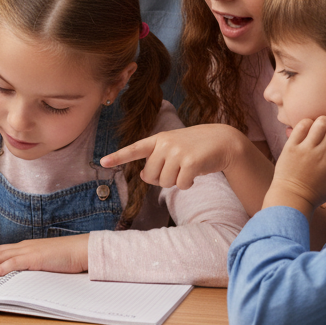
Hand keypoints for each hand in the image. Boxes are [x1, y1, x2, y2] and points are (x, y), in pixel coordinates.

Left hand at [0, 234, 88, 275]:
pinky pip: (14, 264)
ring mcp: (29, 251)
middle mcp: (24, 247)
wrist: (82, 250)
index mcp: (26, 248)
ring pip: (0, 257)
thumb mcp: (45, 261)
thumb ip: (32, 266)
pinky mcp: (35, 258)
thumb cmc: (67, 257)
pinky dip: (0, 268)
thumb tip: (21, 275)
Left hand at [101, 125, 249, 190]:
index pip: (134, 149)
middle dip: (163, 179)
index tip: (102, 162)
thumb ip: (157, 161)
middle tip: (177, 170)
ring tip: (187, 168)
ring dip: (177, 182)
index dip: (118, 157)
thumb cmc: (195, 148)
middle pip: (151, 176)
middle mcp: (165, 143)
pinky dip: (188, 184)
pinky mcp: (190, 161)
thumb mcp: (174, 150)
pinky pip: (181, 185)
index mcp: (158, 139)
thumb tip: (145, 177)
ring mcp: (177, 151)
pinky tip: (196, 173)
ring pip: (165, 182)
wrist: (223, 141)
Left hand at [269, 117, 325, 214]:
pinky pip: (302, 124)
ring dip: (325, 122)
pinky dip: (308, 123)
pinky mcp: (291, 145)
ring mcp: (306, 149)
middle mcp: (323, 154)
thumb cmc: (321, 191)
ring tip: (324, 130)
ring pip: (321, 122)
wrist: (292, 196)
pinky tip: (310, 131)